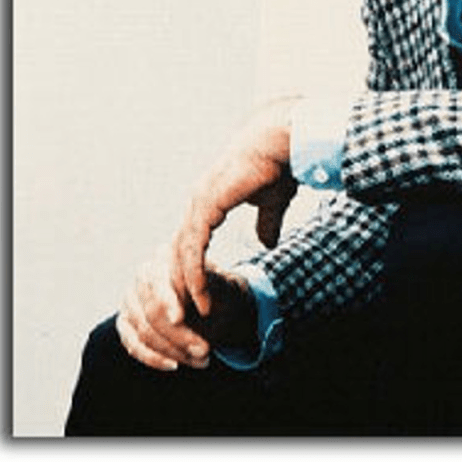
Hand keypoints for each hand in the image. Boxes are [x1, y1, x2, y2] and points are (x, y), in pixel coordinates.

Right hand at [116, 243, 209, 370]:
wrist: (215, 304)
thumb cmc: (219, 292)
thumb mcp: (222, 286)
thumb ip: (205, 290)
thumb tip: (191, 306)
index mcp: (166, 255)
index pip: (160, 281)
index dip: (168, 300)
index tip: (179, 318)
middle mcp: (144, 273)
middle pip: (151, 310)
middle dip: (178, 336)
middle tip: (205, 351)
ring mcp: (131, 298)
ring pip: (144, 331)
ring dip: (173, 351)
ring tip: (201, 360)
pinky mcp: (126, 321)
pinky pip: (133, 344)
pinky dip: (153, 358)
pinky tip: (174, 365)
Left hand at [170, 121, 296, 316]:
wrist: (283, 142)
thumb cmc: (278, 165)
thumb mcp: (272, 203)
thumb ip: (266, 222)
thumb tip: (267, 243)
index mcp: (209, 201)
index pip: (191, 243)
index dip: (191, 271)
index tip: (196, 299)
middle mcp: (199, 202)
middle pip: (178, 252)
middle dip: (179, 286)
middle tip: (181, 318)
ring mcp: (200, 202)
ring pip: (182, 254)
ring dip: (183, 287)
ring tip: (188, 316)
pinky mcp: (207, 205)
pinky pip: (193, 248)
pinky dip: (194, 274)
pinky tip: (199, 295)